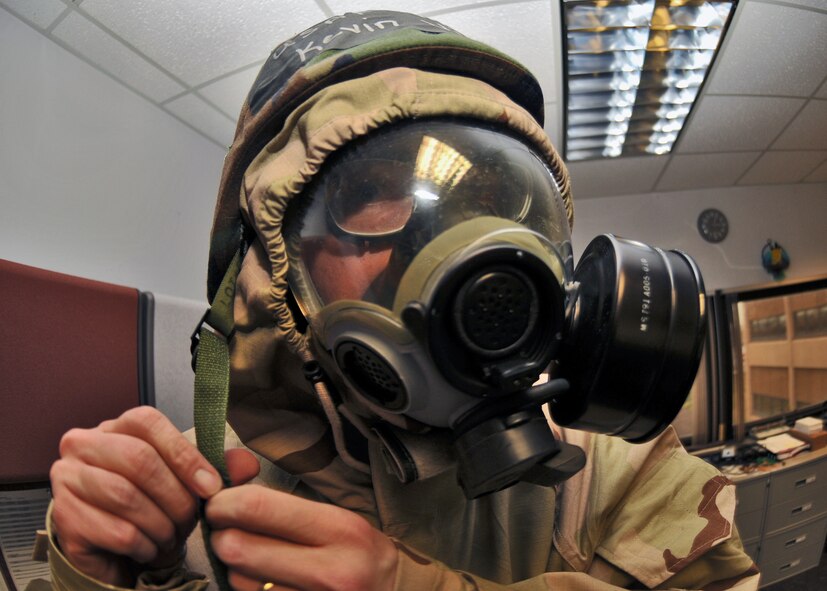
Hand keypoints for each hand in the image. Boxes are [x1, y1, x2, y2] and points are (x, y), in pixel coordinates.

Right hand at [50, 406, 259, 585]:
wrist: (114, 548)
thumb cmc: (149, 505)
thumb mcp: (186, 481)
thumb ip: (217, 468)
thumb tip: (246, 464)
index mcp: (116, 426)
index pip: (148, 422)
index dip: (185, 455)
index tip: (210, 486)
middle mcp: (84, 445)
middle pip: (138, 459)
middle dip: (175, 495)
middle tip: (191, 519)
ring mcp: (68, 480)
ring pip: (126, 496)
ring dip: (161, 523)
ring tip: (171, 535)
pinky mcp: (65, 519)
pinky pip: (116, 531)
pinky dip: (145, 545)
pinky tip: (151, 548)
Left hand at [206, 485, 397, 590]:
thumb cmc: (359, 554)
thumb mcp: (336, 519)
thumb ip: (280, 497)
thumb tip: (229, 463)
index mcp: (341, 529)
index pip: (257, 506)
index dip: (223, 502)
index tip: (218, 502)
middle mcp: (332, 570)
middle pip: (238, 547)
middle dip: (220, 537)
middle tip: (224, 531)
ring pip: (239, 582)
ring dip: (234, 570)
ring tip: (249, 561)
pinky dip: (247, 590)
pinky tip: (261, 581)